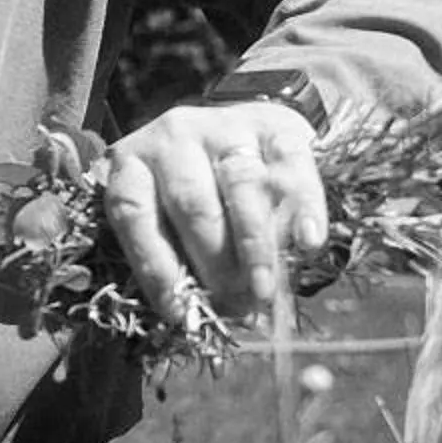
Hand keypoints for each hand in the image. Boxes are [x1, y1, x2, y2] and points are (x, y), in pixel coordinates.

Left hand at [97, 100, 329, 317]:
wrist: (244, 131)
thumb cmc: (200, 193)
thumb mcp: (172, 220)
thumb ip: (181, 260)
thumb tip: (206, 317)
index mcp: (133, 164)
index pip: (134, 214)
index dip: (154, 267)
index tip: (179, 311)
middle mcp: (174, 137)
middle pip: (193, 203)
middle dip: (214, 262)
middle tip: (234, 305)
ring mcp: (227, 127)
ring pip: (242, 185)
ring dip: (254, 245)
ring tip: (264, 291)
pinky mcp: (278, 126)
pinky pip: (292, 167)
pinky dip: (304, 207)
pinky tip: (308, 242)